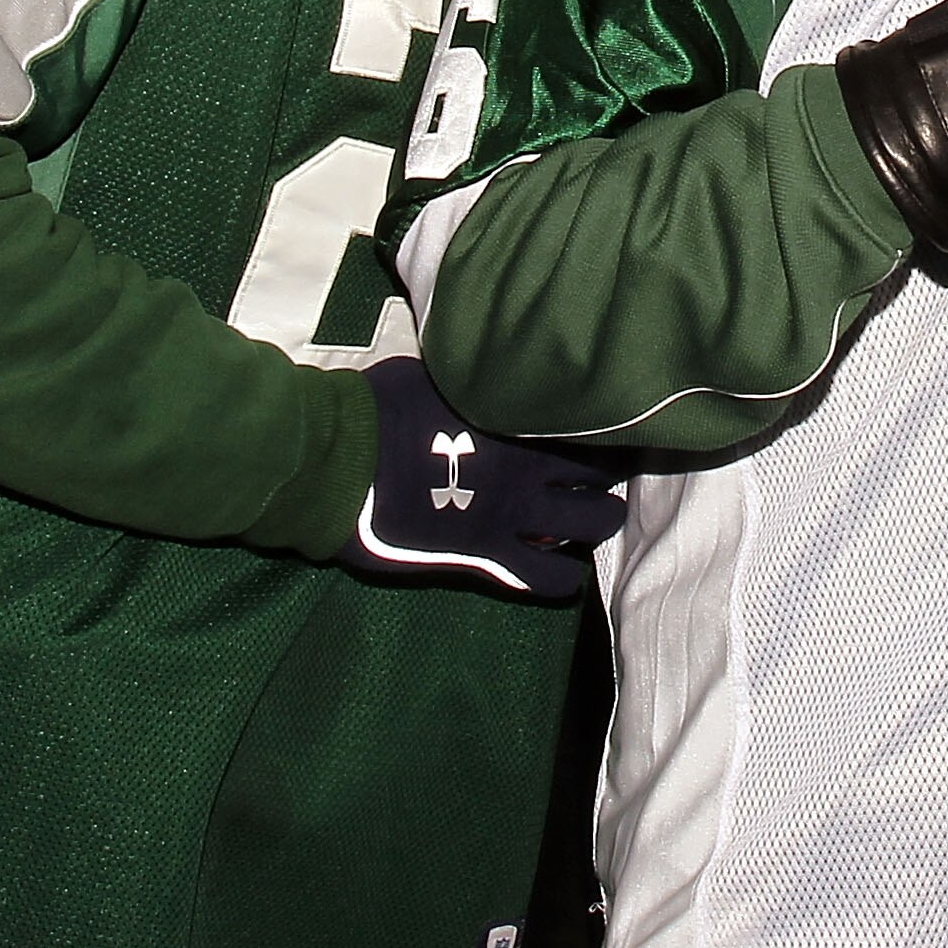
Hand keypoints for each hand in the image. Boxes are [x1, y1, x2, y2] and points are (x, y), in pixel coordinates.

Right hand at [356, 360, 626, 602]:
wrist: (339, 464)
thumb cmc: (373, 409)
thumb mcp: (430, 375)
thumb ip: (470, 381)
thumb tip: (481, 370)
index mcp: (512, 411)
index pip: (582, 415)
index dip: (599, 419)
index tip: (603, 419)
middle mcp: (525, 461)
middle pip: (600, 469)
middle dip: (609, 472)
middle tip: (604, 474)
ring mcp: (511, 511)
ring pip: (590, 522)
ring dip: (601, 519)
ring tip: (598, 518)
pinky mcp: (486, 554)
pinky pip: (544, 576)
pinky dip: (561, 576)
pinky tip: (564, 572)